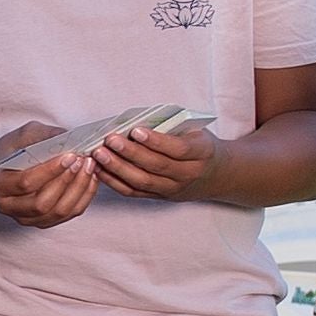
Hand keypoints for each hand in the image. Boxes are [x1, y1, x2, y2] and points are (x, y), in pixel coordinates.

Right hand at [0, 123, 97, 227]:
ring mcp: (24, 217)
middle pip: (42, 203)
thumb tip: (70, 138)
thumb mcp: (24, 135)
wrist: (5, 167)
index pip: (25, 183)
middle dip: (66, 181)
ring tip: (89, 167)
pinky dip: (82, 197)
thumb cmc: (12, 150)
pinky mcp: (42, 222)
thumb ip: (44, 135)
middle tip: (82, 160)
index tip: (70, 156)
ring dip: (78, 189)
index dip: (50, 171)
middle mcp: (7, 206)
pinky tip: (90, 179)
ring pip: (57, 212)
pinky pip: (67, 215)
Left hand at [90, 121, 220, 202]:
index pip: (178, 149)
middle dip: (130, 153)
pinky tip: (99, 169)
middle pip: (157, 166)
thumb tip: (135, 119)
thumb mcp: (195, 130)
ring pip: (143, 181)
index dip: (156, 141)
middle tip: (110, 140)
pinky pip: (134, 192)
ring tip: (100, 154)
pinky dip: (115, 181)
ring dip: (118, 168)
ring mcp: (173, 189)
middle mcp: (188, 174)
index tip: (135, 130)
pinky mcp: (159, 197)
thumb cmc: (199, 144)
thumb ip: (172, 126)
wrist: (215, 174)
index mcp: (201, 153)